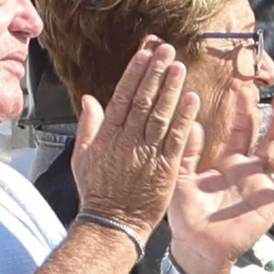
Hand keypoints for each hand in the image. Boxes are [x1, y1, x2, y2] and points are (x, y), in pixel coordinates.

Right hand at [72, 39, 201, 240]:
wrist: (112, 222)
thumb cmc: (98, 192)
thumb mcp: (82, 156)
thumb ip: (88, 125)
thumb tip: (90, 99)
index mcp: (109, 134)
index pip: (123, 96)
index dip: (136, 73)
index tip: (145, 54)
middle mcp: (128, 139)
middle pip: (144, 99)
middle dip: (156, 72)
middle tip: (167, 50)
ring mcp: (147, 152)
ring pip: (161, 114)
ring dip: (171, 88)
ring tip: (179, 66)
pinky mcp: (165, 166)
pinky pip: (177, 138)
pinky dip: (185, 118)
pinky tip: (192, 99)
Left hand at [167, 91, 273, 273]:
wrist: (196, 246)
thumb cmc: (187, 217)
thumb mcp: (181, 177)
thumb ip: (187, 150)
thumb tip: (192, 122)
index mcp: (229, 163)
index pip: (242, 130)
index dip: (245, 112)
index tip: (245, 92)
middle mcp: (249, 171)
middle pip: (268, 138)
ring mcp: (263, 186)